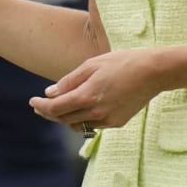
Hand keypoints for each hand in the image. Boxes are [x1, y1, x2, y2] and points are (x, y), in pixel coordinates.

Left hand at [31, 47, 165, 131]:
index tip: (32, 101)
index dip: (40, 106)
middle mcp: (96, 112)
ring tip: (58, 107)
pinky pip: (92, 125)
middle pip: (63, 119)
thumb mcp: (92, 65)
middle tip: (40, 104)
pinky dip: (82, 119)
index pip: (55, 108)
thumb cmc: (123, 62)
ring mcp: (108, 120)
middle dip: (49, 112)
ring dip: (65, 118)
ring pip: (77, 124)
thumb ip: (69, 81)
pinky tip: (80, 109)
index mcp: (87, 95)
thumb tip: (50, 93)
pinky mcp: (117, 123)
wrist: (154, 72)